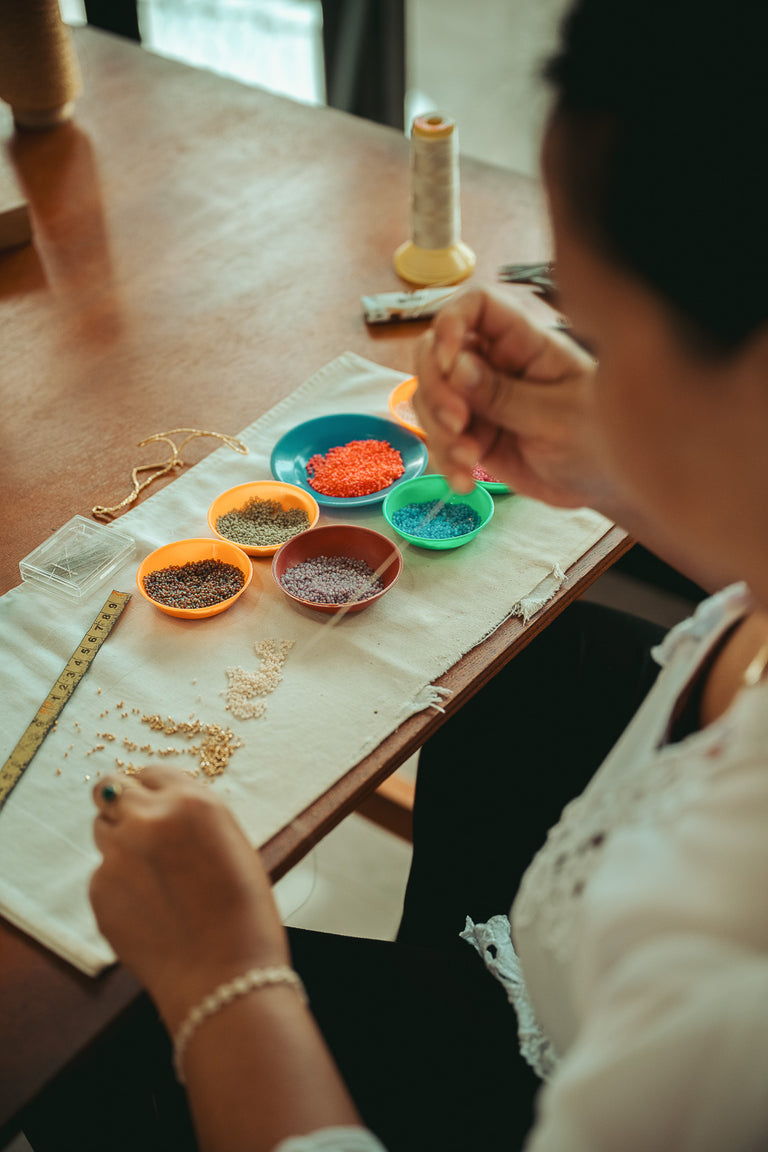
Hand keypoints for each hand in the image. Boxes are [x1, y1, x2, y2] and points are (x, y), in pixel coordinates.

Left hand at [90, 767, 289, 1031]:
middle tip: (140, 828)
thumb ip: (194, 815)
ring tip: (150, 875)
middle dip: (123, 803)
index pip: (151, 772)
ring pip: (101, 829)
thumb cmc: (243, 913)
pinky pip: (101, 873)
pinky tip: (149, 908)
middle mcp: (148, 819)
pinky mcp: (99, 892)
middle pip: (110, 788)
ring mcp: (117, 856)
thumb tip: (164, 805)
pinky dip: (118, 884)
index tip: (156, 803)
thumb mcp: (232, 842)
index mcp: (191, 802)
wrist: (223, 976)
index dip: (153, 788)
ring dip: (119, 840)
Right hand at [413, 286, 611, 509]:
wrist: (603, 484)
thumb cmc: (599, 439)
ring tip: (468, 461)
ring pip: (430, 398)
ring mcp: (482, 399)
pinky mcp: (474, 433)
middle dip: (436, 388)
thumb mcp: (556, 417)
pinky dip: (445, 460)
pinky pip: (440, 438)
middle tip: (455, 423)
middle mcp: (496, 364)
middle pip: (436, 351)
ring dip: (439, 431)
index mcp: (526, 343)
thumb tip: (456, 369)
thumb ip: (505, 395)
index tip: (449, 361)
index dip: (451, 322)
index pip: (477, 305)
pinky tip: (465, 481)